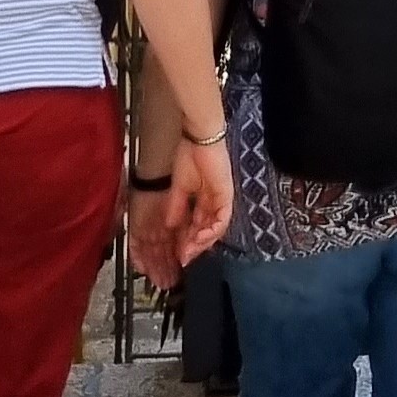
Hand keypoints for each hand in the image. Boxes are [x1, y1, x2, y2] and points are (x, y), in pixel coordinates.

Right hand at [163, 134, 233, 269]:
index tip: (178, 253)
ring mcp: (222, 199)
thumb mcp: (178, 187)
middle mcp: (214, 202)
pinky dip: (211, 231)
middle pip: (206, 230)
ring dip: (202, 242)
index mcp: (203, 199)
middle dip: (194, 246)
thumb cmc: (188, 156)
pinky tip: (200, 239)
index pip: (197, 225)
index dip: (187, 240)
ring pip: (215, 229)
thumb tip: (169, 226)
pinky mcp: (226, 195)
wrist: (198, 139)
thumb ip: (176, 207)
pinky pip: (222, 219)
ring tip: (189, 252)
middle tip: (183, 258)